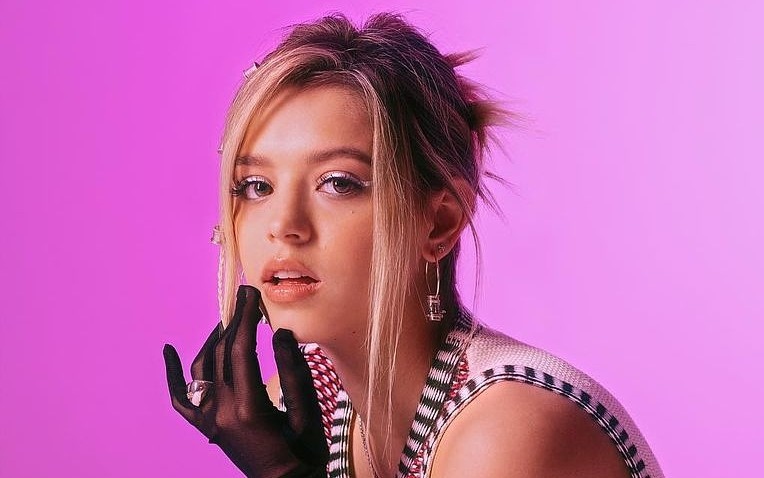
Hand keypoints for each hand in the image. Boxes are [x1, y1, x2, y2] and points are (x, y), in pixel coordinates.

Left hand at [162, 285, 328, 477]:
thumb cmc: (304, 452)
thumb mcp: (307, 412)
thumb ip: (294, 371)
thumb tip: (282, 332)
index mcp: (248, 407)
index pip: (243, 349)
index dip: (247, 317)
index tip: (252, 293)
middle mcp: (222, 412)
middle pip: (223, 353)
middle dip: (234, 321)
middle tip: (245, 297)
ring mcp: (210, 420)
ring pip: (202, 369)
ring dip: (213, 340)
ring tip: (228, 321)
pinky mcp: (207, 427)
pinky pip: (181, 399)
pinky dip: (173, 374)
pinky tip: (168, 351)